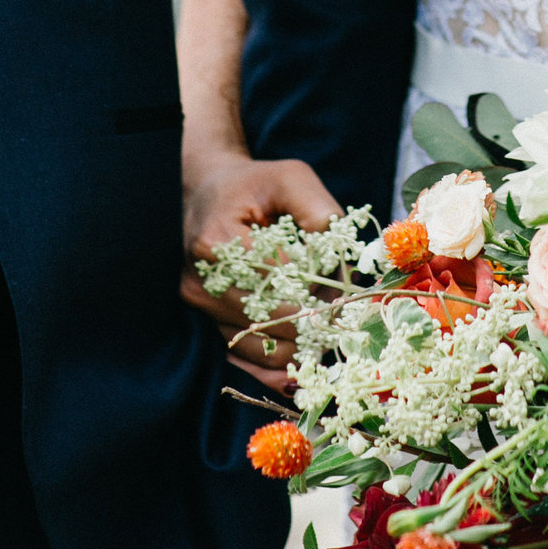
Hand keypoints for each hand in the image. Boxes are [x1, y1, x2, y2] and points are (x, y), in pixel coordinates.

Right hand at [181, 149, 339, 393]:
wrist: (208, 192)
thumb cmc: (254, 184)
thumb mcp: (291, 178)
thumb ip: (319, 211)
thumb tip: (341, 261)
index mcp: (219, 242)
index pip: (280, 281)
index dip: (318, 290)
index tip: (346, 296)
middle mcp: (202, 281)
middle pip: (270, 319)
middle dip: (312, 323)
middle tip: (345, 323)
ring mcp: (200, 305)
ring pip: (259, 347)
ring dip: (298, 349)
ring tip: (328, 338)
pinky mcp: (205, 319)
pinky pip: (243, 357)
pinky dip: (274, 367)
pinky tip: (300, 370)